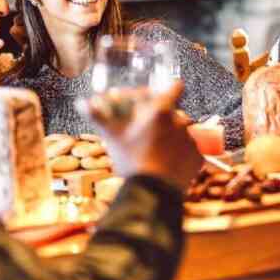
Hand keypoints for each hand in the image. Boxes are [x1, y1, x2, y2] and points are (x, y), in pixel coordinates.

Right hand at [84, 80, 200, 192]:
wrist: (150, 193)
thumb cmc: (130, 161)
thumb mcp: (112, 137)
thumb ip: (97, 117)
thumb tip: (81, 103)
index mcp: (161, 111)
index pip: (175, 87)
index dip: (170, 89)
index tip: (163, 97)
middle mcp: (180, 121)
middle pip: (175, 113)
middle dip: (164, 121)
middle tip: (150, 133)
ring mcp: (191, 139)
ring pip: (182, 132)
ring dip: (172, 138)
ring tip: (156, 152)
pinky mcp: (197, 156)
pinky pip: (190, 151)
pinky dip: (181, 155)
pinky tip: (167, 164)